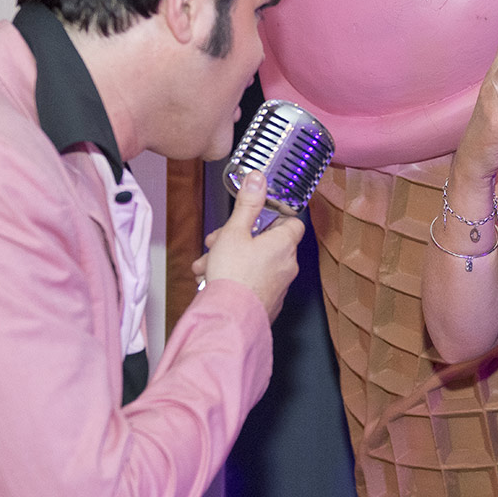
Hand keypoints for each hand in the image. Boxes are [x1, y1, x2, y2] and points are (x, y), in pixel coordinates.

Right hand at [195, 172, 303, 321]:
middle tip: (217, 241)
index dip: (274, 216)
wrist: (229, 317)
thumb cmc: (233, 275)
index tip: (255, 216)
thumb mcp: (235, 231)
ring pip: (255, 263)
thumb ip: (247, 204)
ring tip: (206, 265)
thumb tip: (258, 178)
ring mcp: (279, 285)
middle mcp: (287, 265)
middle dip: (238, 239)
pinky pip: (253, 281)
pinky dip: (235, 278)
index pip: (292, 222)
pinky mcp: (268, 302)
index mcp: (284, 244)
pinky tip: (212, 280)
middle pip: (267, 242)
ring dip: (230, 259)